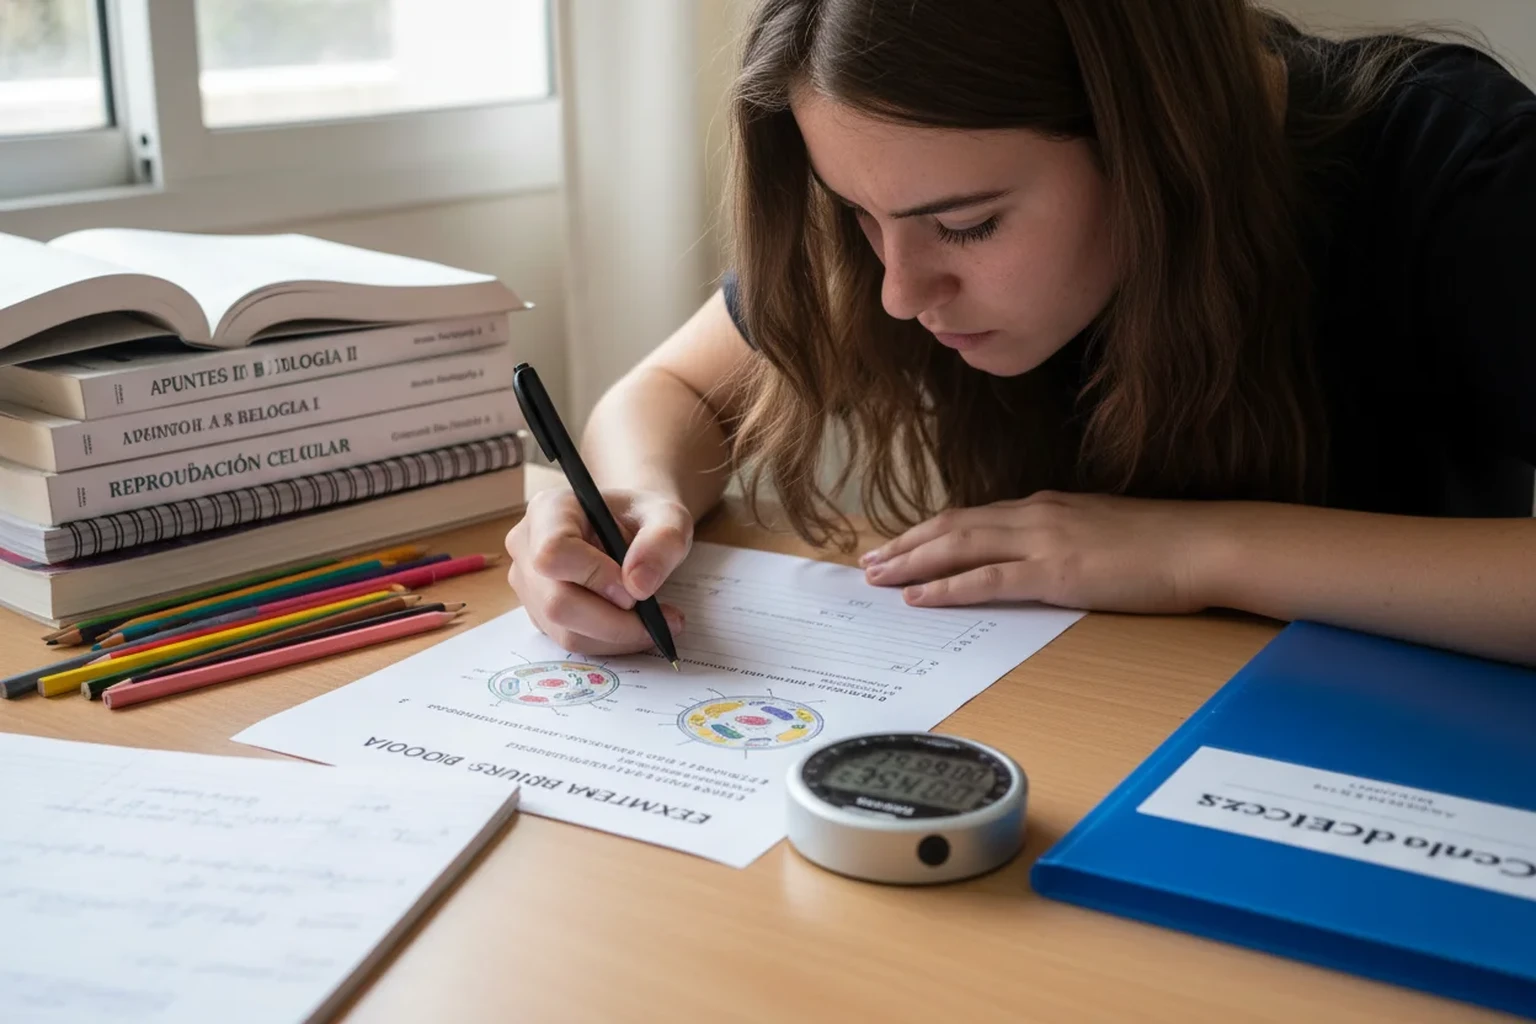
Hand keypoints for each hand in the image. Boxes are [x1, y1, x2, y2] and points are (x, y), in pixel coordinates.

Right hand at [505, 487, 690, 653]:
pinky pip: (573, 640)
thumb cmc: (643, 517)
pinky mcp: (540, 614)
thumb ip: (663, 541)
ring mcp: (529, 585)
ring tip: (657, 623)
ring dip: (617, 637)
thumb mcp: (667, 516)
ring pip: (565, 631)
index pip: (554, 552)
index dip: (595, 576)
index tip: (635, 588)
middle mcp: (527, 547)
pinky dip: (610, 642)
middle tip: (657, 617)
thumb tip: (639, 586)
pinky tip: (637, 626)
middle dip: (613, 621)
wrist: (631, 527)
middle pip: (557, 603)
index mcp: (549, 510)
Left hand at [860, 491, 1224, 612]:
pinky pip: (988, 579)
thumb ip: (1065, 540)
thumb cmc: (1164, 545)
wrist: (1203, 544)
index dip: (930, 532)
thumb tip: (1040, 558)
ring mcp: (1043, 541)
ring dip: (913, 562)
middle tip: (868, 563)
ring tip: (878, 578)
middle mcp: (1036, 515)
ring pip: (959, 547)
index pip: (973, 518)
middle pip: (953, 526)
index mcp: (1046, 507)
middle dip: (906, 545)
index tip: (899, 545)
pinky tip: (920, 597)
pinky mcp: (1056, 572)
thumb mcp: (1103, 533)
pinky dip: (947, 587)